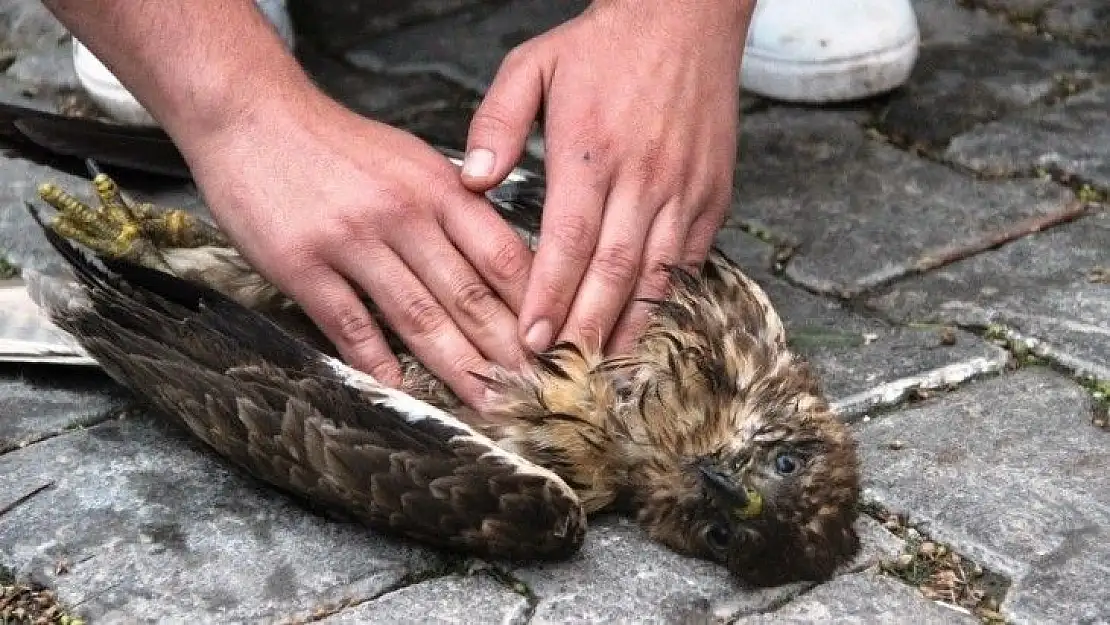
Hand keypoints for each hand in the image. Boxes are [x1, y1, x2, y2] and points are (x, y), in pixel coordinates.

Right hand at [179, 90, 532, 406]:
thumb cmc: (340, 145)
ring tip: (488, 404)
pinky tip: (404, 391)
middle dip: (508, 351)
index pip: (503, 254)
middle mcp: (403, 213)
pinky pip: (350, 324)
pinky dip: (379, 362)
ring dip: (458, 368)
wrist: (252, 115)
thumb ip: (458, 209)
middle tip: (538, 393)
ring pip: (418, 317)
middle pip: (468, 294)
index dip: (536, 306)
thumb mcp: (414, 160)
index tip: (558, 345)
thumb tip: (507, 262)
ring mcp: (352, 240)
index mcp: (439, 186)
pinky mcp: (302, 265)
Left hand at [460, 0, 752, 353]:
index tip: (530, 341)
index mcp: (591, 151)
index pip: (568, 242)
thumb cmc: (605, 43)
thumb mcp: (533, 63)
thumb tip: (472, 179)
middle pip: (613, 271)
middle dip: (585, 328)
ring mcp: (684, 188)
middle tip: (562, 374)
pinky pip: (693, 258)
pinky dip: (671, 297)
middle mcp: (642, 176)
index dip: (549, 297)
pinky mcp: (713, 192)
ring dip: (630, 325)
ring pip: (657, 273)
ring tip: (605, 370)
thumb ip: (497, 121)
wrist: (687, 16)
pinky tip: (650, 326)